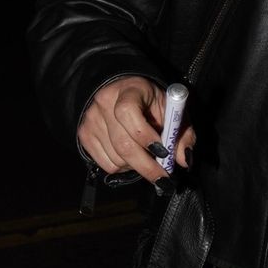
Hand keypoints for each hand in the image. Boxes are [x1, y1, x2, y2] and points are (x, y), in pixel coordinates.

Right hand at [77, 76, 196, 183]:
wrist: (122, 92)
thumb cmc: (150, 103)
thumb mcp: (171, 111)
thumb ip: (181, 134)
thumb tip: (184, 160)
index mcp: (129, 90)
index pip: (127, 112)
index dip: (146, 136)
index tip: (163, 151)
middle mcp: (105, 102)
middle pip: (123, 144)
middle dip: (147, 166)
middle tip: (163, 178)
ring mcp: (91, 119)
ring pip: (116, 159)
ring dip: (136, 166)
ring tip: (145, 157)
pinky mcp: (84, 134)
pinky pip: (106, 165)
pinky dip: (123, 167)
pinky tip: (130, 156)